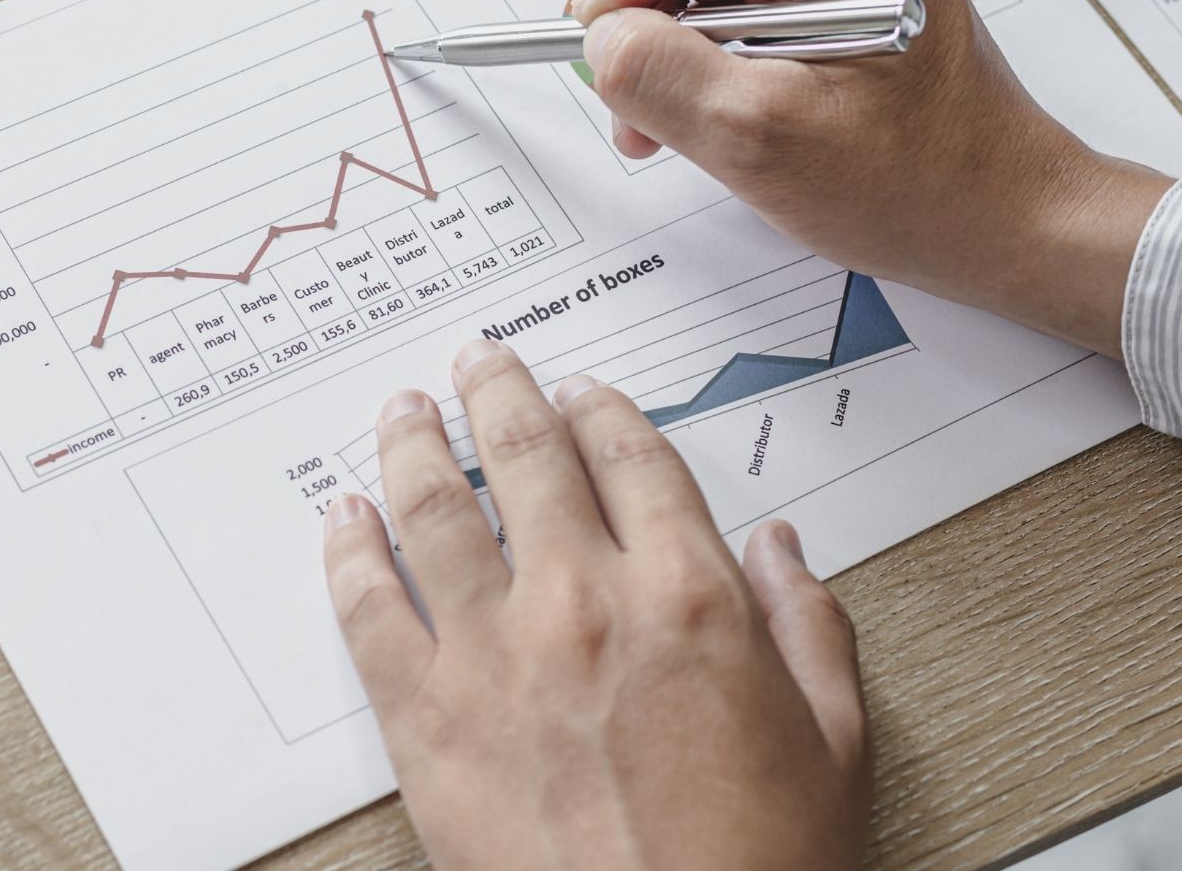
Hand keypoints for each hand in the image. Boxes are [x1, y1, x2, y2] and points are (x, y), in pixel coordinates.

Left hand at [323, 343, 869, 870]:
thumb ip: (811, 627)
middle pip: (527, 457)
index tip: (583, 393)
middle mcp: (583, 605)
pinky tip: (346, 519)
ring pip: (436, 508)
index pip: (631, 459)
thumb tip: (784, 549)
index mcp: (689, 596)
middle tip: (479, 362)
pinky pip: (369, 609)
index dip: (603, 410)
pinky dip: (350, 550)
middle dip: (499, 393)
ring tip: (404, 410)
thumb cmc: (758, 870)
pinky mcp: (425, 721)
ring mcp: (494, 657)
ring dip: (415, 442)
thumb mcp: (836, 743)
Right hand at [571, 0, 1171, 356]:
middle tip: (637, 95)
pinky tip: (712, 118)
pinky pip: (745, 7)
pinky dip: (711, 61)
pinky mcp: (843, 4)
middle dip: (649, 11)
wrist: (1007, 224)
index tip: (620, 33)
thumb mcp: (764, 139)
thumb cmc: (925, 185)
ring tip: (673, 123)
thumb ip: (662, 76)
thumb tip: (601, 37)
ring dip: (675, 46)